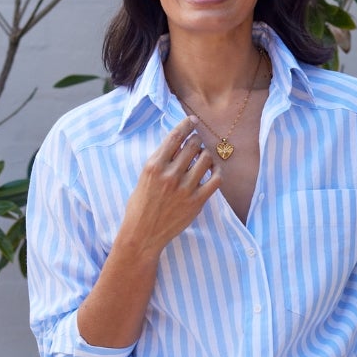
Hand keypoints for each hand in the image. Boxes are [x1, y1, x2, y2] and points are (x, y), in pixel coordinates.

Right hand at [119, 118, 219, 255]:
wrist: (142, 235)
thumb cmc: (140, 206)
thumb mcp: (144, 178)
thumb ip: (160, 161)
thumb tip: (177, 144)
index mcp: (154, 166)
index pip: (175, 137)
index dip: (186, 125)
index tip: (193, 121)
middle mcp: (170, 175)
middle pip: (192, 145)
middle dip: (196, 141)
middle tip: (197, 143)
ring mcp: (185, 189)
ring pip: (206, 159)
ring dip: (206, 155)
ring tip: (203, 158)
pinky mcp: (196, 202)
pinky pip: (215, 179)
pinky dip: (216, 171)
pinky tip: (213, 171)